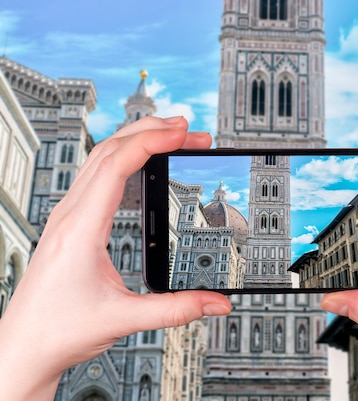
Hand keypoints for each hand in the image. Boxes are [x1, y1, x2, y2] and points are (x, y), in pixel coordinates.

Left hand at [0, 117, 231, 400]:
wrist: (23, 346)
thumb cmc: (59, 330)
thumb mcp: (124, 318)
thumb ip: (176, 309)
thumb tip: (217, 303)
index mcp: (80, 229)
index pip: (117, 166)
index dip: (152, 141)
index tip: (182, 132)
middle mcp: (70, 215)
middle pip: (109, 150)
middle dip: (150, 131)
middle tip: (188, 130)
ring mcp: (67, 216)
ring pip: (100, 159)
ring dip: (136, 140)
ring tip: (171, 137)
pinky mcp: (71, 223)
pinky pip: (96, 175)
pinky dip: (123, 158)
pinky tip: (141, 163)